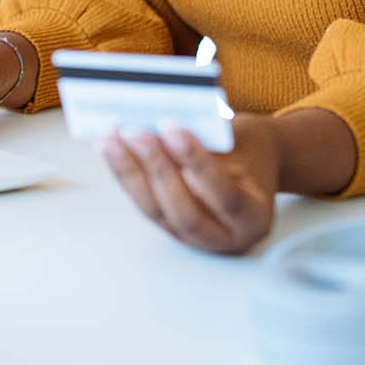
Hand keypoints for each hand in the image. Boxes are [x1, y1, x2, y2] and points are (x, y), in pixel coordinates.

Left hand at [99, 115, 281, 254]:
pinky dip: (126, 175)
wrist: (252, 166)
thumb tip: (162, 125)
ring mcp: (193, 239)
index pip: (225, 196)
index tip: (173, 129)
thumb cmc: (251, 149)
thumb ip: (211, 138)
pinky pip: (144, 204)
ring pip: (156, 212)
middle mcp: (224, 238)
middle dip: (156, 170)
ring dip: (130, 173)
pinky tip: (110, 149)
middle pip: (184, 213)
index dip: (196, 163)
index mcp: (254, 219)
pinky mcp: (168, 228)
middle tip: (135, 132)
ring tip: (112, 139)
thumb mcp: (244, 139)